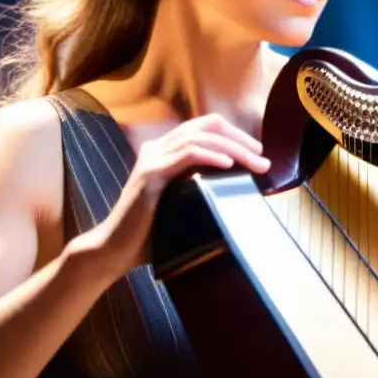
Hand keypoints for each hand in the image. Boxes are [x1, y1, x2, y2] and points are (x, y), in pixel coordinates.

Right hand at [79, 114, 269, 278]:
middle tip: (262, 157)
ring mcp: (152, 158)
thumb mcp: (182, 203)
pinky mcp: (150, 174)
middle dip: (239, 139)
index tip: (257, 153)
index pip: (205, 127)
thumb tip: (242, 190)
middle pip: (206, 126)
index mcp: (165, 150)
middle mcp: (157, 147)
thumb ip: (202, 188)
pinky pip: (186, 155)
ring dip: (233, 147)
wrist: (115, 251)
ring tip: (254, 161)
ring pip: (200, 138)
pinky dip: (211, 155)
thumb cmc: (152, 233)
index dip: (234, 135)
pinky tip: (228, 164)